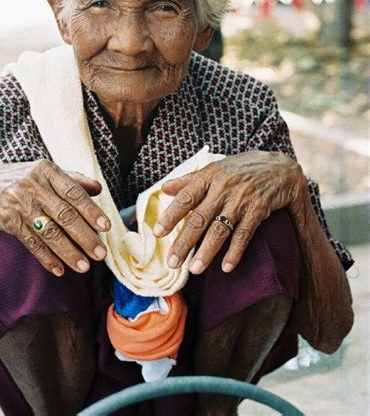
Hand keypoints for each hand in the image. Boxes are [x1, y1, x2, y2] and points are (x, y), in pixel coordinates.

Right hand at [0, 160, 110, 276]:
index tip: (105, 226)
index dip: (90, 210)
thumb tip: (98, 189)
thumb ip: (73, 179)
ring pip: (49, 231)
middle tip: (100, 253)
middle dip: (84, 236)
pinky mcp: (10, 221)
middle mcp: (34, 186)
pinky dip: (46, 258)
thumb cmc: (23, 179)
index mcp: (47, 170)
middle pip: (64, 214)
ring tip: (85, 266)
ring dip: (68, 251)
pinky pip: (31, 242)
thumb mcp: (45, 172)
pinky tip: (59, 270)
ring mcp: (21, 204)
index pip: (73, 192)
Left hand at [153, 151, 306, 274]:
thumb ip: (189, 180)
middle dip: (184, 242)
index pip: (185, 198)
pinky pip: (244, 234)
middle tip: (172, 263)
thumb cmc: (241, 169)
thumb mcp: (215, 168)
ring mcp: (241, 200)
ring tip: (194, 270)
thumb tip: (164, 188)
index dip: (171, 216)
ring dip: (206, 251)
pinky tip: (226, 267)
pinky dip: (235, 252)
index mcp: (208, 176)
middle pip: (199, 218)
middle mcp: (222, 188)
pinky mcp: (258, 210)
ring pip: (220, 229)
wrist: (280, 167)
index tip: (157, 233)